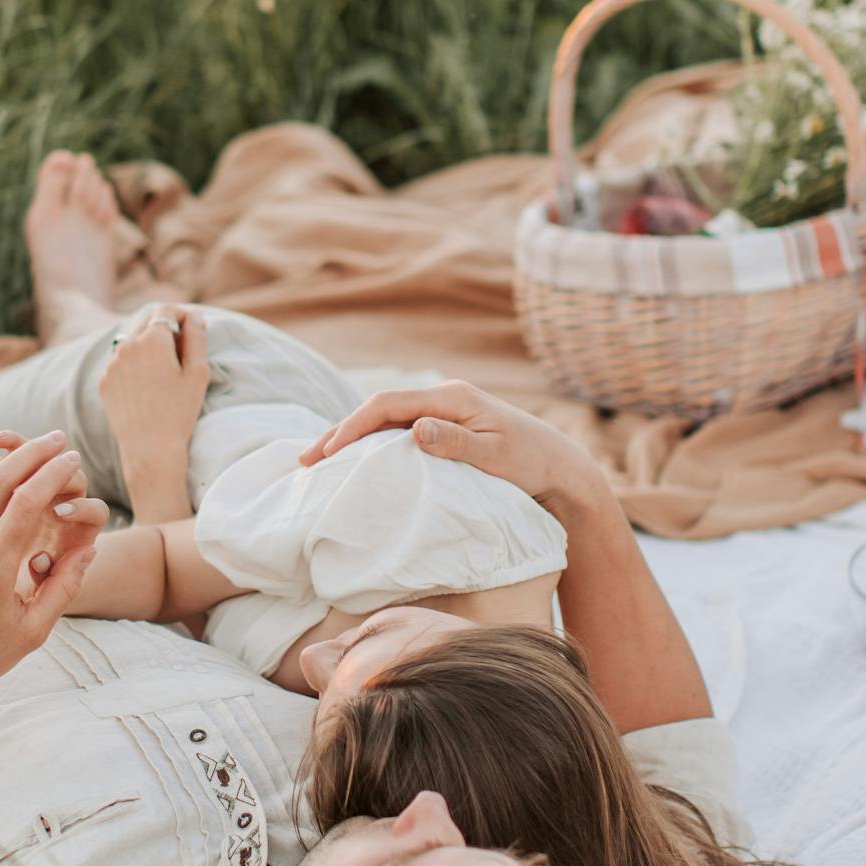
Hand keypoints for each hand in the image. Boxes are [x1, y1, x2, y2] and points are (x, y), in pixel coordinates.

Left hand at [0, 432, 108, 731]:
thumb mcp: (33, 632)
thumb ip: (65, 589)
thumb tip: (91, 549)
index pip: (25, 503)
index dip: (52, 473)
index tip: (73, 459)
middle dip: (32, 452)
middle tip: (59, 439)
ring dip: (6, 460)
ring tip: (34, 450)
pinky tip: (1, 473)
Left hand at [97, 302, 209, 482]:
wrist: (150, 449)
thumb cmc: (179, 411)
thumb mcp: (198, 372)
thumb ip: (197, 337)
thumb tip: (195, 316)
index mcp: (152, 340)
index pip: (166, 311)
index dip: (182, 315)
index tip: (193, 329)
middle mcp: (126, 345)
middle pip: (146, 321)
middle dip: (165, 328)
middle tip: (182, 349)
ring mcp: (112, 364)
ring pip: (131, 341)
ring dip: (148, 346)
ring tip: (166, 371)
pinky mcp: (105, 381)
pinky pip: (121, 362)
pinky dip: (134, 365)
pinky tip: (148, 387)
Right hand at [299, 381, 605, 513]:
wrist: (559, 466)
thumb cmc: (531, 463)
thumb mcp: (497, 455)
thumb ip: (457, 442)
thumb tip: (414, 430)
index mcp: (451, 398)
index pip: (387, 405)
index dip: (353, 426)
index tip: (328, 451)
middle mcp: (442, 399)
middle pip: (378, 410)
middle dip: (340, 432)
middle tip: (306, 461)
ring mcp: (442, 413)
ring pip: (384, 422)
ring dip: (351, 439)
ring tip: (319, 462)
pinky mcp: (443, 429)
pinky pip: (397, 433)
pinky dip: (371, 446)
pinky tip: (355, 462)